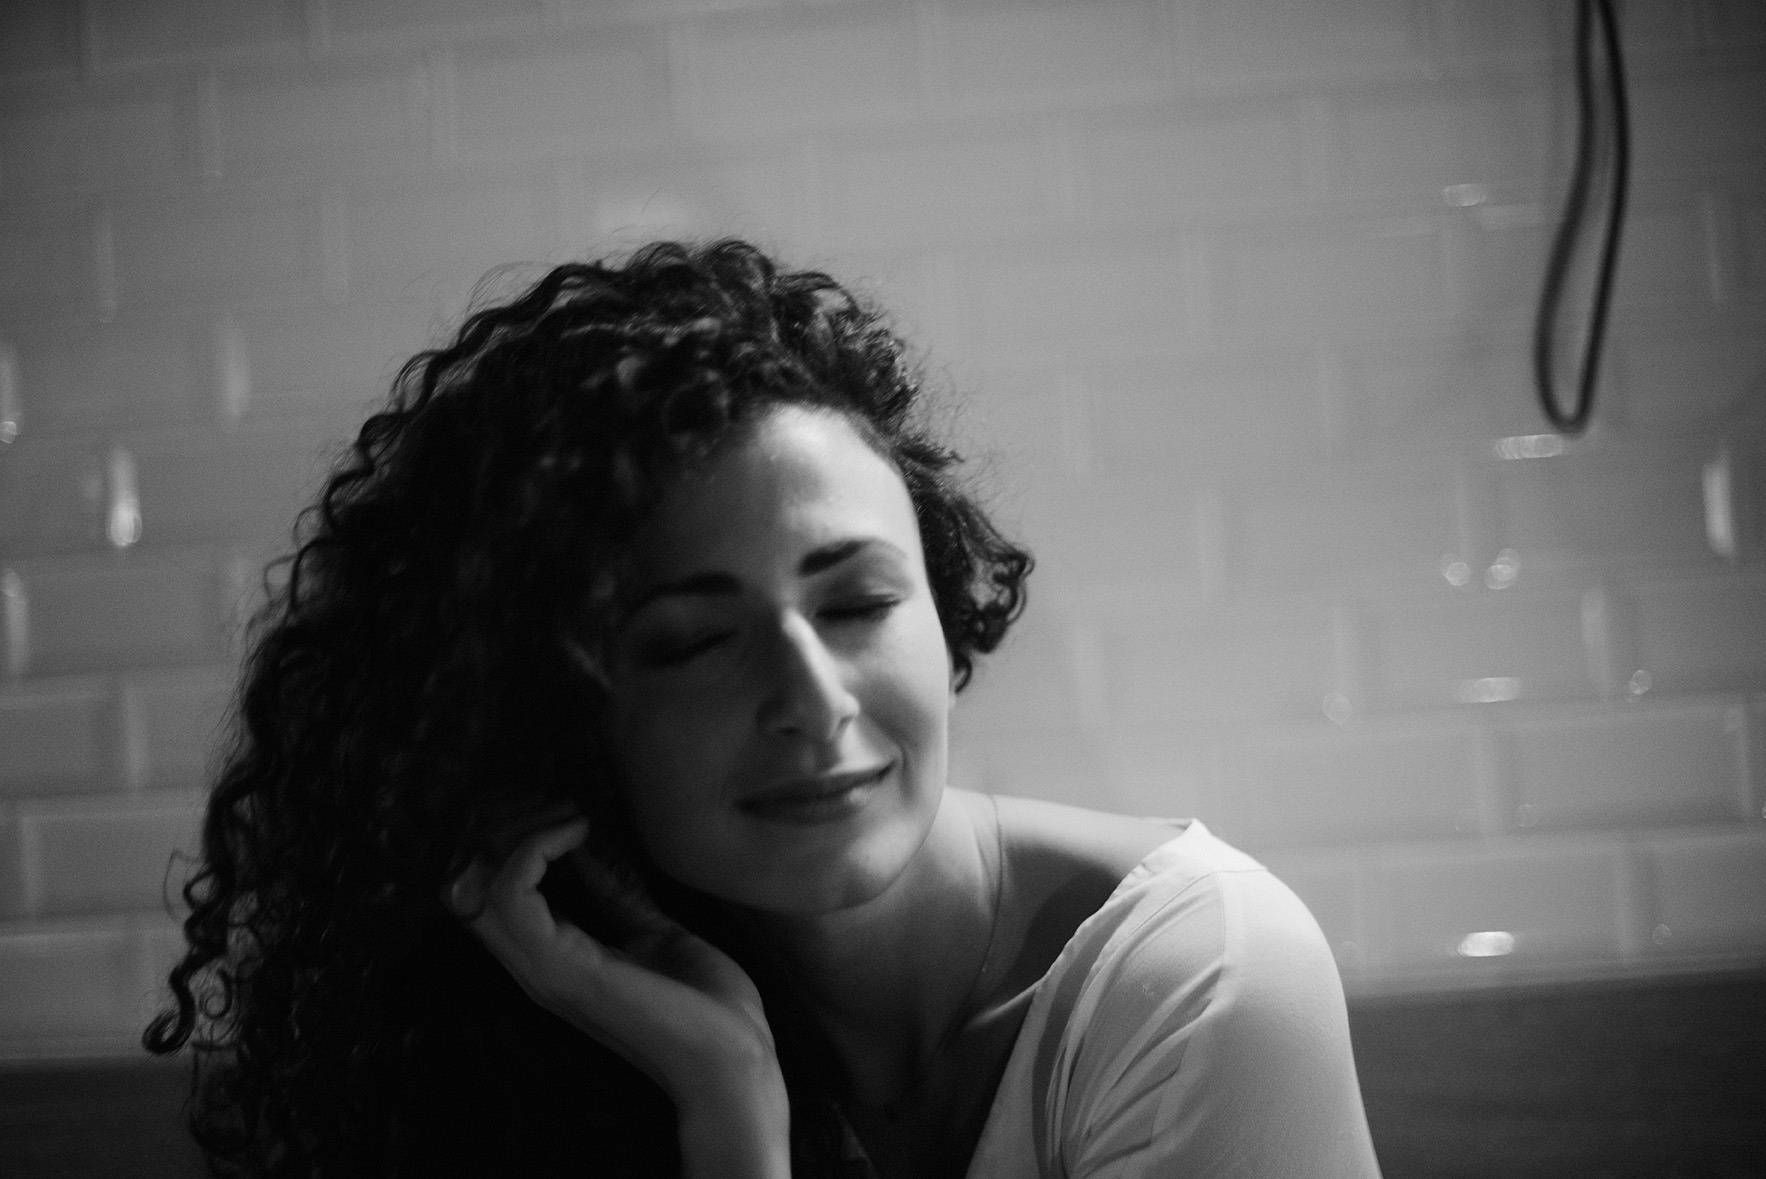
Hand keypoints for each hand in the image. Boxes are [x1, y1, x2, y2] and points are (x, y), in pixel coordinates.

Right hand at [444, 814, 785, 1125]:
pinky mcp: (563, 967)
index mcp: (551, 957)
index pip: (480, 890)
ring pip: (476, 883)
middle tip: (564, 810)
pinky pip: (511, 893)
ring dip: (519, 831)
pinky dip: (536, 848)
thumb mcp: (655, 933)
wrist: (733, 1059)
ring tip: (572, 818)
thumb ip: (615, 899)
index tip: (567, 813)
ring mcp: (543, 968)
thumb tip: (588, 852)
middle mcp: (533, 965)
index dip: (508, 838)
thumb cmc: (706, 1006)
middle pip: (464, 880)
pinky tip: (579, 832)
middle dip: (503, 826)